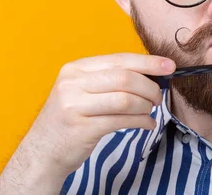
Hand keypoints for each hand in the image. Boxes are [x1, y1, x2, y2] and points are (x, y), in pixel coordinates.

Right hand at [0, 53, 174, 192]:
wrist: (42, 152)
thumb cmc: (71, 118)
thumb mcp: (82, 91)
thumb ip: (110, 79)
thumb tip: (151, 72)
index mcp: (76, 69)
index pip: (119, 59)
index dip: (148, 62)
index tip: (169, 66)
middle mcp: (72, 83)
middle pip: (125, 78)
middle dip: (150, 87)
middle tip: (159, 97)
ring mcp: (74, 106)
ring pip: (126, 100)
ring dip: (146, 106)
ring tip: (150, 112)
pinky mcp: (82, 128)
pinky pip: (122, 121)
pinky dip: (141, 122)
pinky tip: (146, 124)